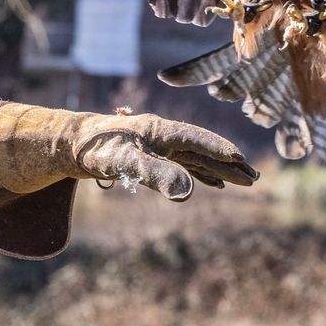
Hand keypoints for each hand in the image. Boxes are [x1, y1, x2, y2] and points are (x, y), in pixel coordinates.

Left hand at [0, 104, 259, 199]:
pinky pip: (183, 163)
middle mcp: (163, 135)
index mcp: (161, 131)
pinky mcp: (151, 154)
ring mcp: (158, 144)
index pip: (198, 141)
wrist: (70, 143)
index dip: (220, 151)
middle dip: (229, 164)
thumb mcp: (126, 164)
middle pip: (203, 149)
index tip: (241, 161)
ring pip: (196, 157)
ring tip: (242, 181)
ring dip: (219, 169)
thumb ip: (157, 175)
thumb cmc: (96, 151)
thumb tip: (188, 194)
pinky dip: (200, 172)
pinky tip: (209, 183)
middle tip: (255, 178)